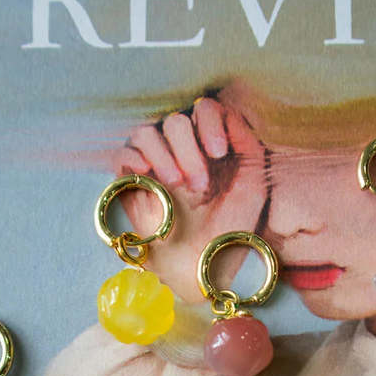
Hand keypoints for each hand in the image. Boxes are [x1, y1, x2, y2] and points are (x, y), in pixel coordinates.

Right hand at [109, 96, 267, 300]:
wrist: (205, 267)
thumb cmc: (231, 229)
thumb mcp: (252, 184)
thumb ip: (246, 143)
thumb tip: (227, 113)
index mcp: (208, 144)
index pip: (204, 109)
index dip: (210, 122)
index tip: (219, 153)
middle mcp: (179, 148)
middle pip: (175, 119)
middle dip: (189, 149)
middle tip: (199, 186)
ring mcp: (153, 163)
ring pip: (146, 131)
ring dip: (165, 155)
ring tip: (177, 186)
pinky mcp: (129, 181)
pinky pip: (123, 153)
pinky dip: (136, 158)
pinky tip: (151, 177)